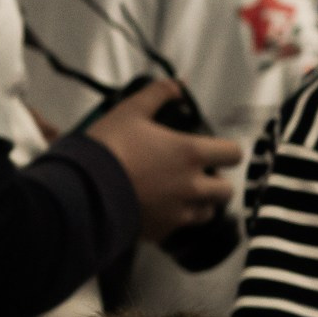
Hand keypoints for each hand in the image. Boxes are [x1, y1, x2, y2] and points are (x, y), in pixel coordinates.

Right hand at [83, 79, 243, 242]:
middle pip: (226, 190)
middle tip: (201, 173)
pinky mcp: (162, 232)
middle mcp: (191, 186)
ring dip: (202, 202)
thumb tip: (179, 85)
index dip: (229, 151)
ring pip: (208, 212)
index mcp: (189, 154)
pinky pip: (180, 228)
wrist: (84, 189)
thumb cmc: (109, 146)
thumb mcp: (131, 110)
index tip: (219, 150)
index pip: (233, 154)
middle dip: (218, 181)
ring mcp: (178, 212)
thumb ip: (159, 94)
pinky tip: (161, 208)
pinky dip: (176, 219)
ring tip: (183, 192)